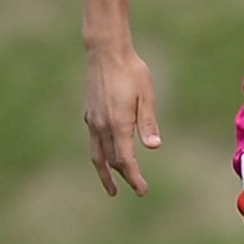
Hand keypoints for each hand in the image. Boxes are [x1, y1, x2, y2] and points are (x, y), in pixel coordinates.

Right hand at [84, 42, 161, 196]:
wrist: (106, 53)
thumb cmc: (132, 72)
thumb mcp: (147, 96)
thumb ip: (148, 123)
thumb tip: (154, 148)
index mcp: (118, 124)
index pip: (125, 160)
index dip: (133, 178)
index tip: (142, 190)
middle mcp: (101, 126)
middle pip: (110, 162)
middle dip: (122, 178)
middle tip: (134, 191)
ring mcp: (92, 121)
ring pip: (97, 155)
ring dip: (104, 173)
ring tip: (111, 187)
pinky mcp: (89, 114)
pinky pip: (94, 142)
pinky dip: (100, 155)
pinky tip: (106, 157)